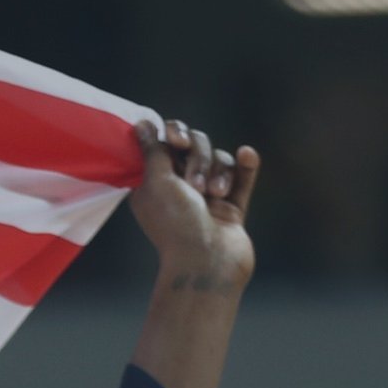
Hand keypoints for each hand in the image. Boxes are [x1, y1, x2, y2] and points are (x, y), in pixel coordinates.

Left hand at [129, 119, 259, 292]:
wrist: (206, 264)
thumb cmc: (176, 224)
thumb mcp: (157, 182)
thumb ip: (153, 151)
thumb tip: (140, 123)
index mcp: (155, 183)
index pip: (167, 143)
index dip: (174, 135)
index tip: (176, 140)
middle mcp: (180, 189)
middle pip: (197, 147)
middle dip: (199, 158)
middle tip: (194, 185)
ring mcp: (207, 198)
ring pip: (220, 161)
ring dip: (219, 173)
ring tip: (215, 196)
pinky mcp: (232, 208)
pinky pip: (242, 178)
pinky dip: (245, 167)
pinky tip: (246, 155)